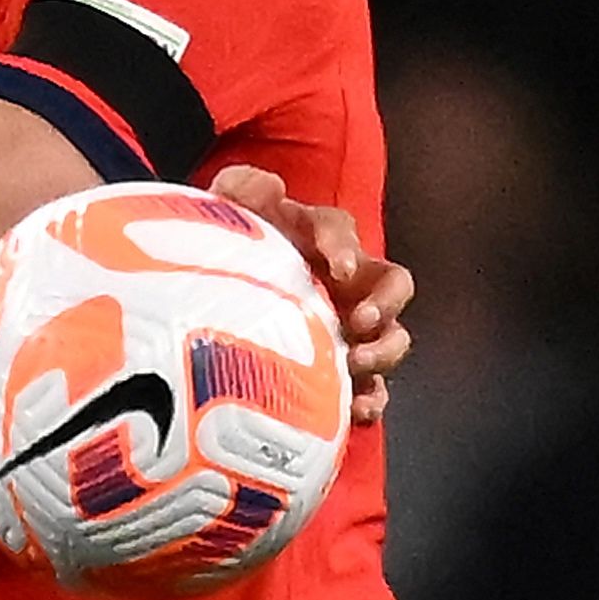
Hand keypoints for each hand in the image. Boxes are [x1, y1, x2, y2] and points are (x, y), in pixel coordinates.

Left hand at [215, 168, 410, 418]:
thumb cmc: (227, 253)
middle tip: (358, 320)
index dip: (343, 246)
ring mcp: (348, 330)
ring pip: (391, 339)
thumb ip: (243, 190)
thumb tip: (271, 188)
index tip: (336, 267)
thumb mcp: (226, 213)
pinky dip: (370, 400)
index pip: (343, 232)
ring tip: (356, 364)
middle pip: (392, 287)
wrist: (206, 301)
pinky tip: (356, 411)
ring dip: (383, 353)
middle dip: (384, 304)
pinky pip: (371, 387)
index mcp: (321, 242)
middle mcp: (347, 285)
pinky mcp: (340, 371)